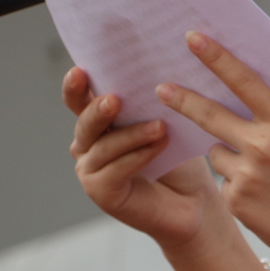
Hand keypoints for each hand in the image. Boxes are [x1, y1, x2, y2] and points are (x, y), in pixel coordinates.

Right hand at [63, 67, 226, 251]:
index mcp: (97, 120)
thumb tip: (155, 70)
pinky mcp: (101, 192)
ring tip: (160, 126)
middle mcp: (87, 144)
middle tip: (114, 100)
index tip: (79, 71)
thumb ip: (150, 101)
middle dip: (98, 110)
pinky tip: (158, 146)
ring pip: (104, 147)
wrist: (194, 200)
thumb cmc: (179, 156)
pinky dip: (138, 156)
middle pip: (86, 122)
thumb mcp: (166, 121)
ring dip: (132, 135)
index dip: (75, 86)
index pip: (79, 99)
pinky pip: (115, 170)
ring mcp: (91, 170)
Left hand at [157, 31, 269, 270]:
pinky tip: (264, 202)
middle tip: (161, 89)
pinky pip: (223, 184)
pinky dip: (237, 189)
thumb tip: (234, 107)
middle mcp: (263, 145)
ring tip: (265, 179)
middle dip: (182, 100)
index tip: (192, 38)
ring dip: (229, 158)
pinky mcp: (235, 202)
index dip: (216, 58)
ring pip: (217, 153)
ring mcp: (247, 174)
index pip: (244, 81)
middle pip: (208, 115)